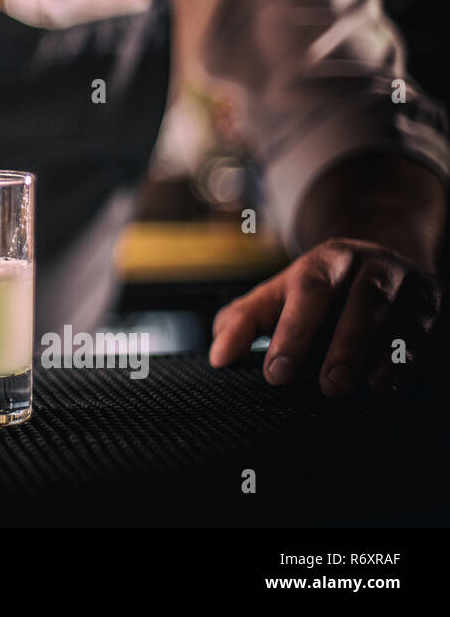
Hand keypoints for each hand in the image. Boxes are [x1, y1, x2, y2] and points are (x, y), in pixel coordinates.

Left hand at [209, 237, 441, 395]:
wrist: (378, 260)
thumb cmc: (316, 291)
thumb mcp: (276, 297)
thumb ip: (242, 322)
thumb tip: (219, 356)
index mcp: (326, 259)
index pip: (309, 290)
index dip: (293, 332)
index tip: (277, 374)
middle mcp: (370, 264)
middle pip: (361, 300)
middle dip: (342, 345)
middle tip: (327, 386)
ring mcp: (405, 282)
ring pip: (396, 314)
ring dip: (374, 353)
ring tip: (351, 389)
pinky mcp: (429, 304)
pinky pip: (421, 331)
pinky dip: (403, 360)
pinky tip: (383, 385)